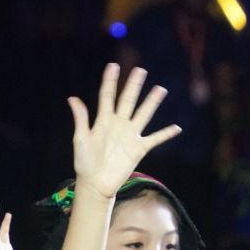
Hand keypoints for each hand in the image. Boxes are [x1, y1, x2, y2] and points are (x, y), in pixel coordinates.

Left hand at [69, 64, 180, 199]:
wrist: (94, 184)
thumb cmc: (84, 162)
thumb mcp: (81, 139)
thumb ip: (81, 118)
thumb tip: (73, 98)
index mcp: (103, 121)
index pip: (107, 96)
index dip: (110, 81)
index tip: (113, 65)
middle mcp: (118, 125)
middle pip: (128, 101)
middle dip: (133, 86)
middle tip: (140, 70)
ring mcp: (130, 136)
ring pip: (143, 114)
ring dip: (151, 103)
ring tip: (160, 89)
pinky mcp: (138, 148)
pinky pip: (155, 139)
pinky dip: (166, 134)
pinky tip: (177, 128)